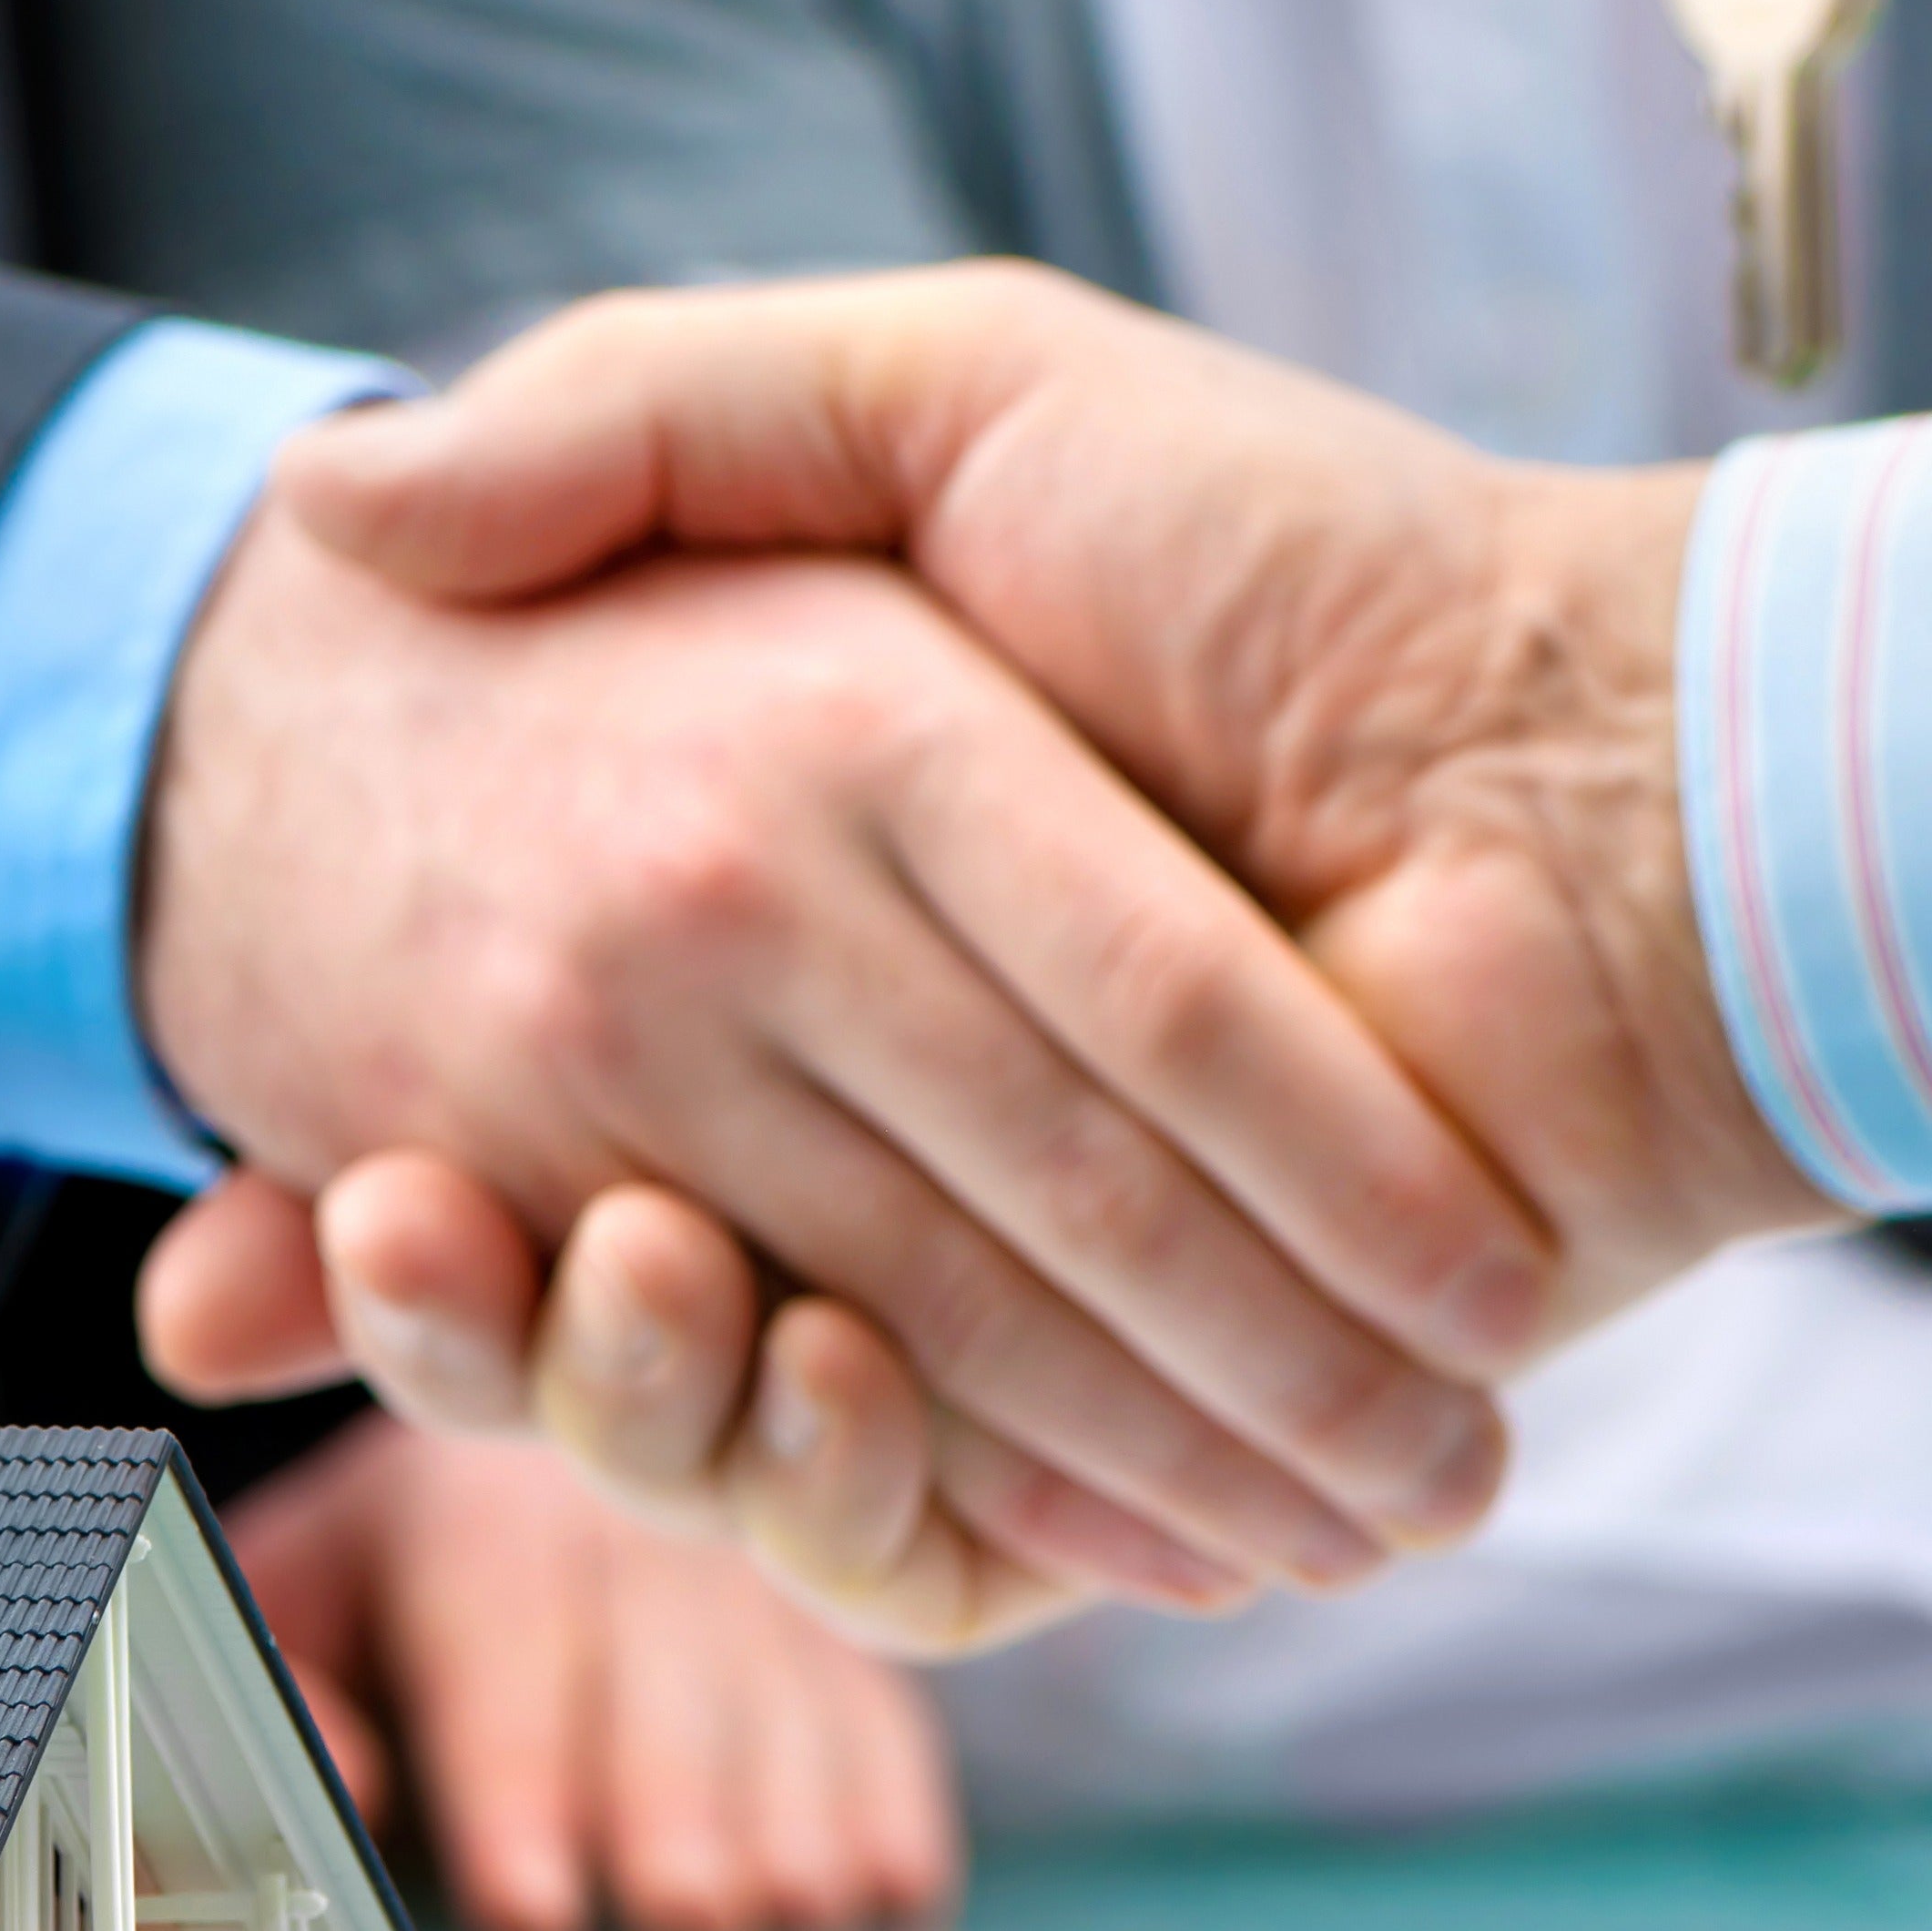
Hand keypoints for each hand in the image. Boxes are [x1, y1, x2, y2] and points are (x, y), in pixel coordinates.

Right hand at [149, 269, 1834, 1616]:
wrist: (1603, 770)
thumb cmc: (1291, 552)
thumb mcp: (939, 389)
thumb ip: (648, 411)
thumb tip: (328, 511)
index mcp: (800, 912)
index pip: (534, 1076)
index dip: (397, 1169)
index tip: (336, 1164)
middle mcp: (867, 1114)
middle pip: (604, 1275)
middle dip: (488, 1304)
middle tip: (408, 1223)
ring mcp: (986, 1291)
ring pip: (725, 1422)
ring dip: (641, 1401)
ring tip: (636, 1277)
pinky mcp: (1110, 1441)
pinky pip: (916, 1541)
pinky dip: (852, 1503)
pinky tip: (819, 1386)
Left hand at [227, 1410, 960, 1930]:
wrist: (535, 1496)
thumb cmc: (389, 1609)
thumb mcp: (294, 1622)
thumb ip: (294, 1708)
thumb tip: (342, 1789)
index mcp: (479, 1515)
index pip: (508, 1648)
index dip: (519, 1788)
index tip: (527, 1909)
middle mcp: (645, 1532)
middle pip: (677, 1707)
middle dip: (677, 1838)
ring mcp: (772, 1596)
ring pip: (804, 1747)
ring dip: (787, 1869)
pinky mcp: (864, 1666)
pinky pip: (896, 1773)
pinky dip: (881, 1874)